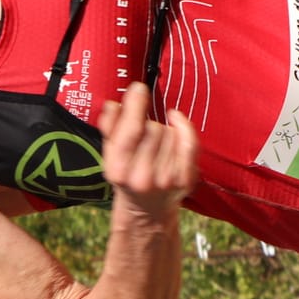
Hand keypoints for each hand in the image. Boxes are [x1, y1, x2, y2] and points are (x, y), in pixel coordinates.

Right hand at [100, 82, 199, 216]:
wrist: (147, 211)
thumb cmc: (127, 175)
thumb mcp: (110, 155)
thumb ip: (109, 127)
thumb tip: (114, 104)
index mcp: (118, 170)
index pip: (130, 131)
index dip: (135, 105)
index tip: (138, 88)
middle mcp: (142, 177)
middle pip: (152, 128)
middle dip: (147, 122)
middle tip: (144, 129)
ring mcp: (166, 179)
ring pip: (169, 132)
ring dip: (163, 129)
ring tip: (156, 142)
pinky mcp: (185, 180)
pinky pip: (189, 142)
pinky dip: (184, 126)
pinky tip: (176, 121)